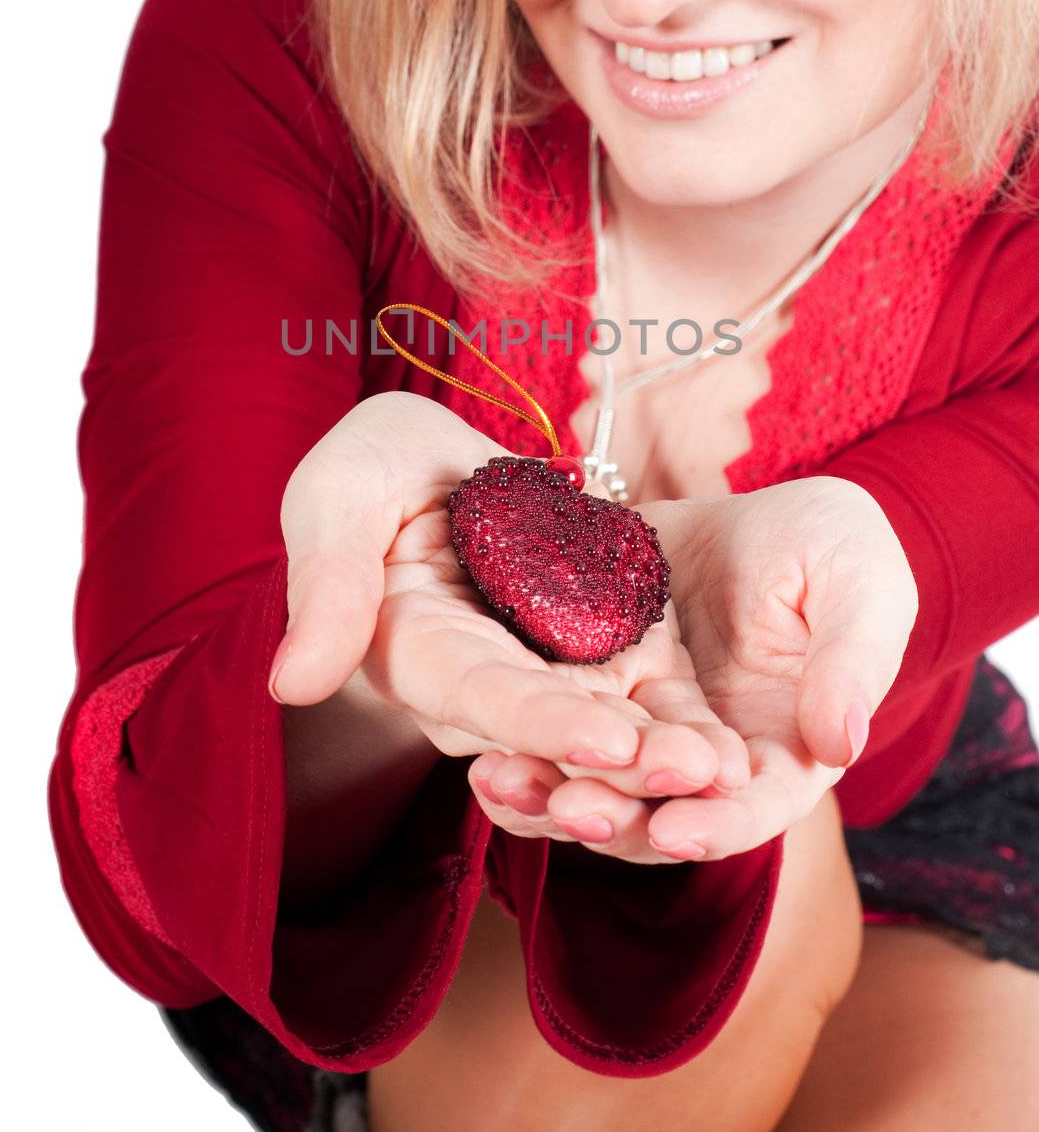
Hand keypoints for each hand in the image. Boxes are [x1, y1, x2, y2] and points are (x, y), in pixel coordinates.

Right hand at [274, 392, 745, 806]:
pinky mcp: (600, 643)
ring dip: (666, 751)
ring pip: (609, 722)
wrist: (435, 461)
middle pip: (556, 728)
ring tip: (733, 768)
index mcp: (417, 650)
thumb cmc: (373, 470)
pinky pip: (644, 686)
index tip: (606, 740)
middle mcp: (486, 679)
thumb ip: (324, 579)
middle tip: (699, 774)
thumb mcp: (339, 492)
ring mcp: (547, 667)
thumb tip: (292, 683)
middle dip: (624, 757)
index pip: (478, 695)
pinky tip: (740, 739)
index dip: (538, 721)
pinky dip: (686, 715)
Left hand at [472, 477, 917, 861]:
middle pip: (655, 809)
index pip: (750, 809)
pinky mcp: (596, 678)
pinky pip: (551, 718)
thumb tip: (840, 742)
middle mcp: (704, 757)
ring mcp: (644, 721)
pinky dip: (515, 736)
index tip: (673, 828)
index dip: (714, 825)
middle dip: (610, 816)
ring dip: (545, 790)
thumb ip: (853, 663)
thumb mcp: (862, 587)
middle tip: (566, 809)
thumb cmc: (837, 549)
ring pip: (593, 777)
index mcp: (781, 755)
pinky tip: (474, 742)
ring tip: (497, 780)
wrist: (769, 507)